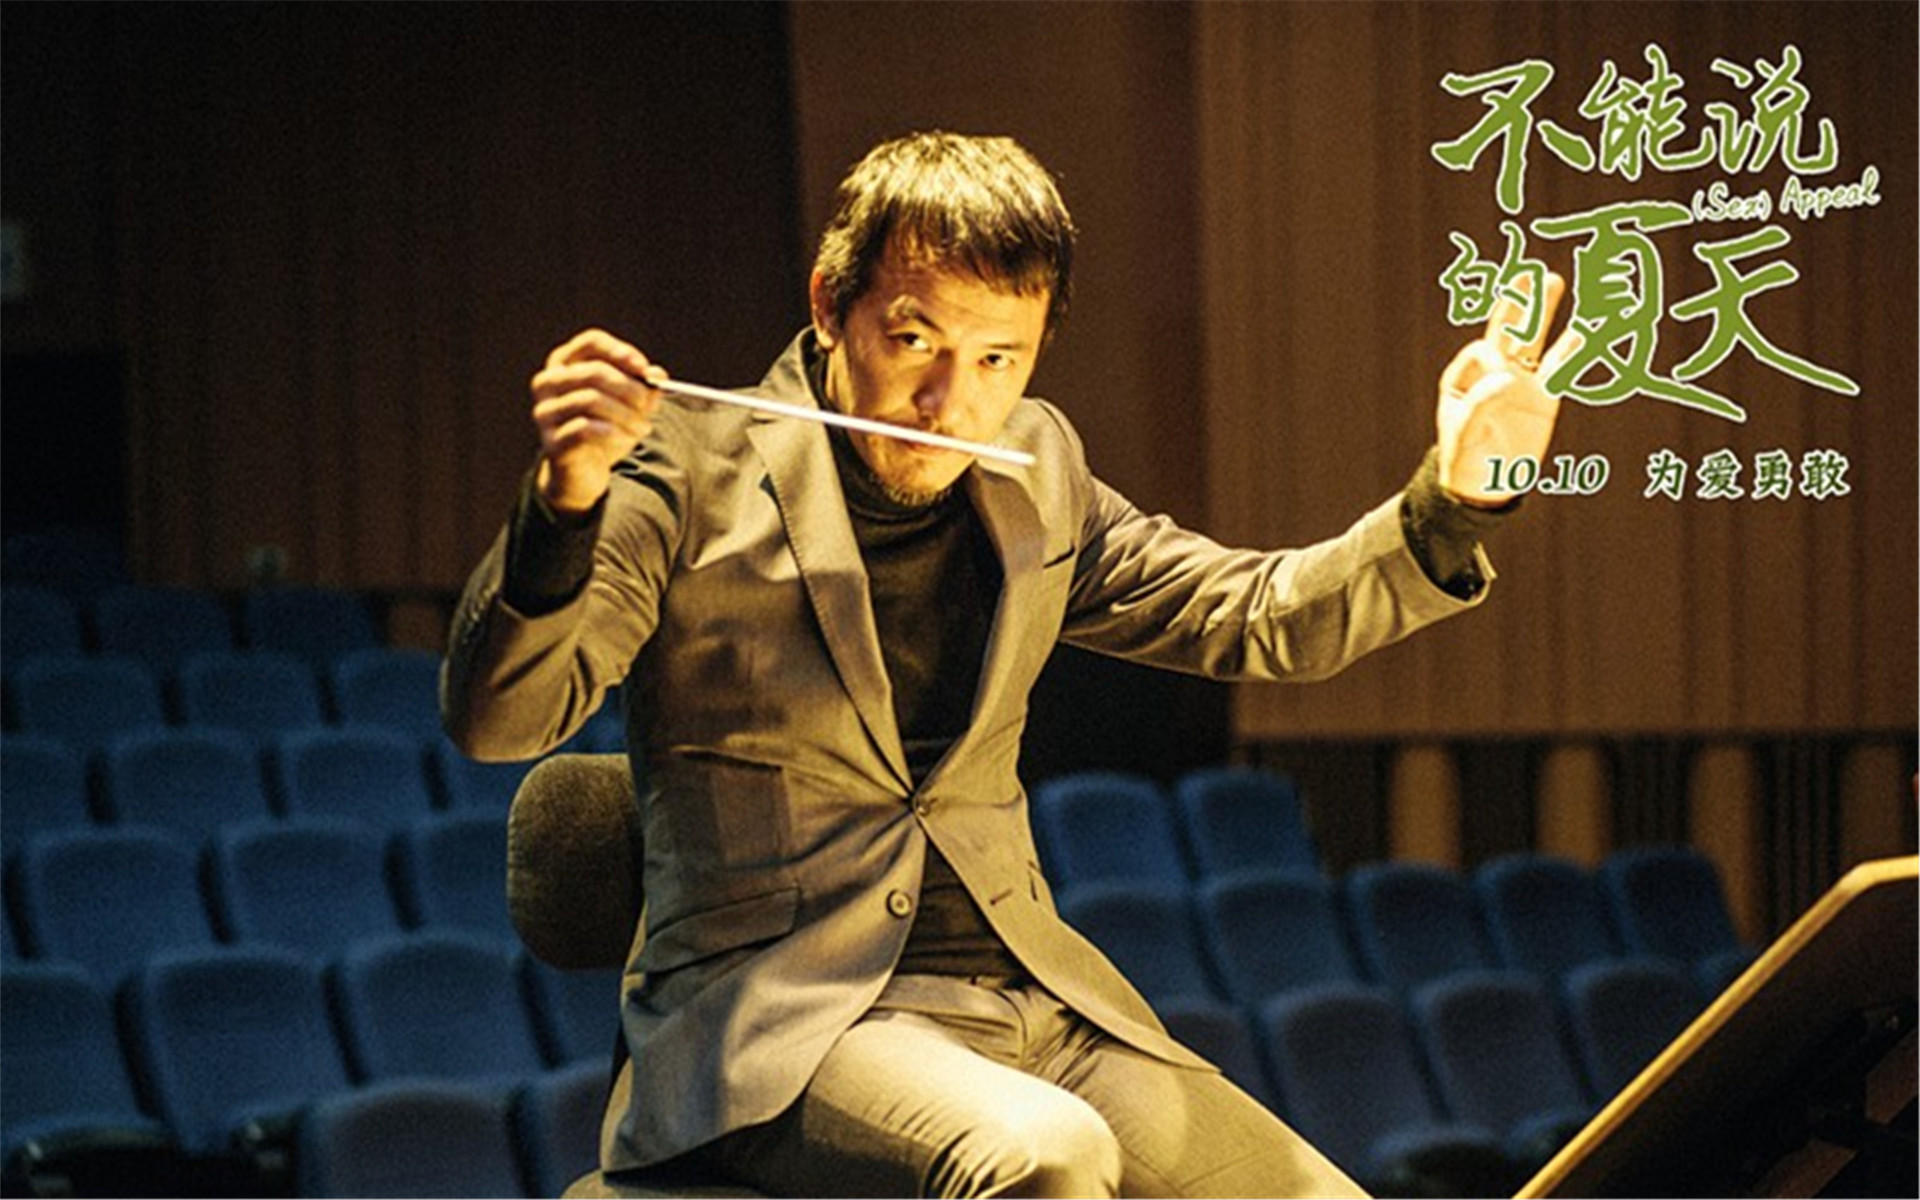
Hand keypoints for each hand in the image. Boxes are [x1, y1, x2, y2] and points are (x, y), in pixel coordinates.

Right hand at [530, 329, 665, 514]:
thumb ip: (644, 388)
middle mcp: (548, 383)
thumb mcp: (629, 406)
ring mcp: (545, 412)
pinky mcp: (550, 441)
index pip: (591, 342)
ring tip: (643, 428)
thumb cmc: (605, 429)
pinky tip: (625, 438)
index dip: (619, 352)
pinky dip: (611, 432)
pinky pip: (583, 428)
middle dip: (629, 388)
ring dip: (625, 414)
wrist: (583, 472)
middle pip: (593, 371)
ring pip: (589, 399)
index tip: (644, 369)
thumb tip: (657, 375)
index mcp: (564, 363)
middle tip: (648, 404)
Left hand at [1435, 272, 1582, 505]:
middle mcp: (1491, 373)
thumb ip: (1480, 405)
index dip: (1494, 360)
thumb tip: (1508, 379)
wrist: (1485, 488)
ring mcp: (1520, 381)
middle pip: (1507, 331)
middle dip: (1517, 303)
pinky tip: (1589, 326)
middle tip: (1531, 274)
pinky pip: (1561, 368)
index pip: (1482, 352)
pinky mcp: (1544, 397)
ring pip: (1534, 340)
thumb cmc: (1465, 460)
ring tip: (1554, 281)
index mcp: (1463, 377)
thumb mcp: (1464, 435)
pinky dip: (1575, 348)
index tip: (1504, 385)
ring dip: (1543, 312)